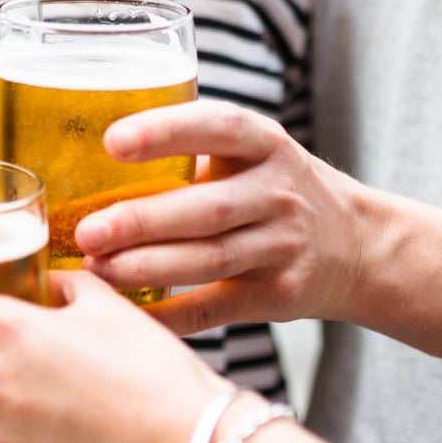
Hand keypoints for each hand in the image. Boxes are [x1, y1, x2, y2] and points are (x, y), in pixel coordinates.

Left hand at [75, 100, 372, 334]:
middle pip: (207, 207)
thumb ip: (190, 153)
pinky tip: (126, 315)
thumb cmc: (275, 192)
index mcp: (266, 144)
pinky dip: (169, 316)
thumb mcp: (251, 155)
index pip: (219, 126)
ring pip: (210, 260)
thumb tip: (84, 162)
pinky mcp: (279, 294)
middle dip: (143, 220)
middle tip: (88, 231)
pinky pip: (215, 308)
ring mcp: (283, 246)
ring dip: (148, 267)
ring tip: (95, 270)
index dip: (166, 131)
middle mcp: (278, 192)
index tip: (113, 141)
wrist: (357, 246)